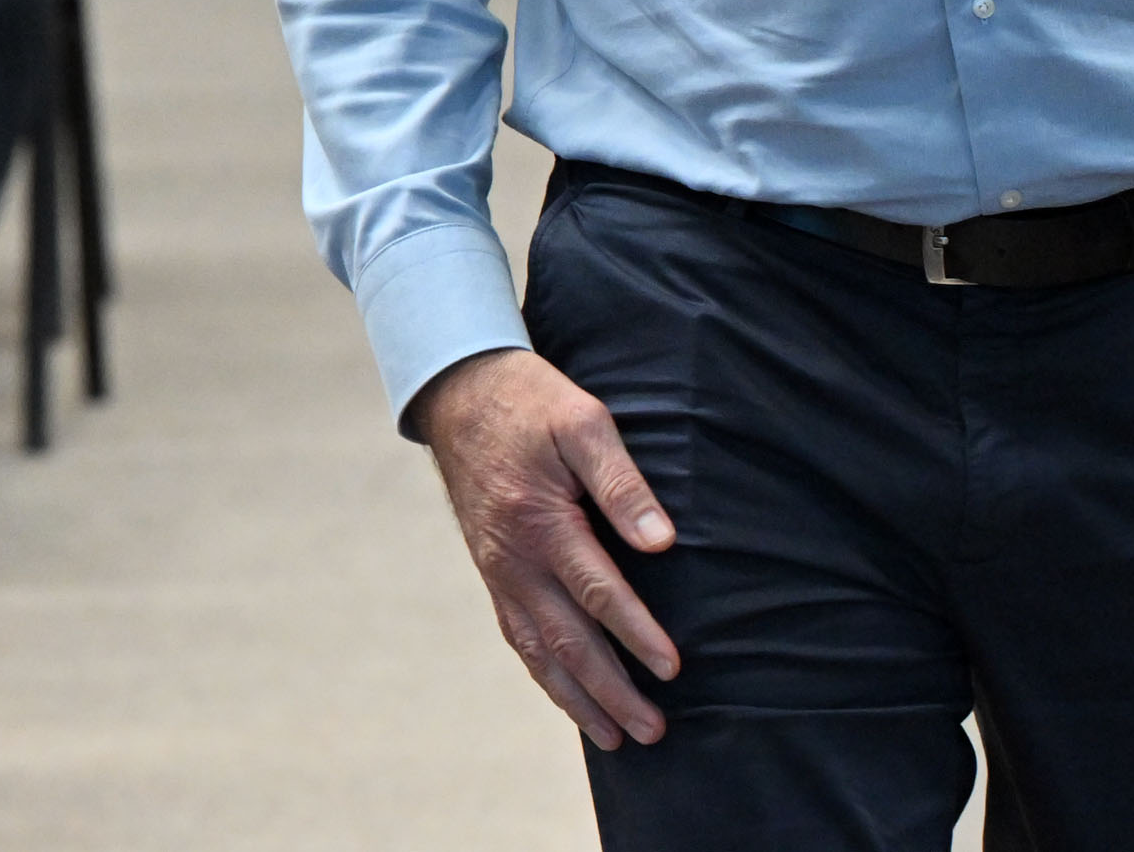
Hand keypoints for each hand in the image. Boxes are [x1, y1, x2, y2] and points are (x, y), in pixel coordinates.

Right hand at [411, 347, 679, 749]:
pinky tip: (569, 697)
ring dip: (579, 699)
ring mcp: (499, 573)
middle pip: (567, 640)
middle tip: (653, 730)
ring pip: (538, 652)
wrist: (462, 395)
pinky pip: (518, 637)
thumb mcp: (583, 422)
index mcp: (540, 522)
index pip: (597, 592)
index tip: (671, 668)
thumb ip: (622, 483)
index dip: (636, 633)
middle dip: (612, 690)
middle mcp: (514, 561)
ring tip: (617, 738)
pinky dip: (545, 675)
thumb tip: (661, 541)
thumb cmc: (532, 404)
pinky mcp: (493, 574)